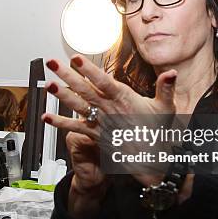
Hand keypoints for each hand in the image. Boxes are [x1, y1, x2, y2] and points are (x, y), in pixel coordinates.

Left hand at [41, 54, 176, 187]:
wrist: (150, 160)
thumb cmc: (156, 131)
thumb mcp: (165, 108)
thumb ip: (165, 88)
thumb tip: (172, 73)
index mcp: (123, 99)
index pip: (104, 81)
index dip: (89, 70)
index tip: (76, 58)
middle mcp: (109, 109)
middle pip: (84, 89)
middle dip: (67, 75)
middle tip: (53, 63)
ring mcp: (100, 122)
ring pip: (77, 105)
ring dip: (61, 95)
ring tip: (48, 84)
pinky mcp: (95, 134)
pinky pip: (75, 128)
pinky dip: (59, 123)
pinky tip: (46, 117)